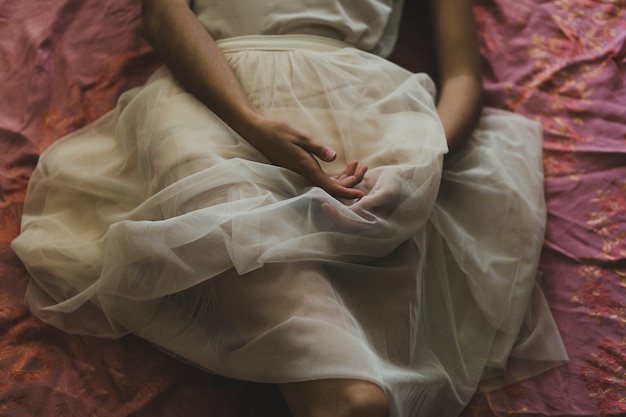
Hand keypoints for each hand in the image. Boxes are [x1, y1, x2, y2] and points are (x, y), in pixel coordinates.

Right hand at [243, 116, 367, 199]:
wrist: (260, 133)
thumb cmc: (279, 132)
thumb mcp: (301, 136)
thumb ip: (318, 148)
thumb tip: (333, 156)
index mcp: (307, 169)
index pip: (330, 188)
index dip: (347, 193)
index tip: (361, 194)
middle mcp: (306, 175)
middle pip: (333, 187)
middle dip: (351, 181)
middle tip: (364, 167)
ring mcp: (304, 174)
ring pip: (328, 183)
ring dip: (345, 177)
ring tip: (358, 164)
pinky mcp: (303, 170)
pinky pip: (323, 178)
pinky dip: (336, 174)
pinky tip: (345, 165)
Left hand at [321, 171, 401, 231]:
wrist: (403, 176)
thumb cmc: (398, 186)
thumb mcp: (385, 193)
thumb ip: (370, 203)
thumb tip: (353, 212)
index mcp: (368, 221)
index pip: (347, 224)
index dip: (335, 216)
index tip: (325, 205)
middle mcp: (360, 215)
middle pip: (339, 214)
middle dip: (328, 203)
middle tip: (317, 192)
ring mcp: (357, 204)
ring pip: (338, 200)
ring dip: (333, 189)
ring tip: (326, 179)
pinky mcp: (355, 193)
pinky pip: (343, 189)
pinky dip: (340, 180)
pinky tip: (335, 174)